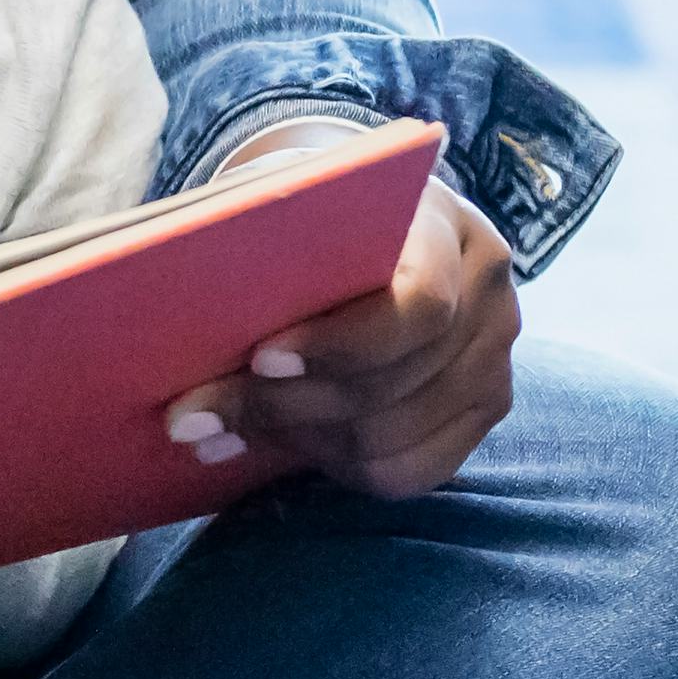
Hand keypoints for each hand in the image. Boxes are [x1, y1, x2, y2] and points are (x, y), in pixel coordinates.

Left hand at [161, 134, 519, 498]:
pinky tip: (283, 445)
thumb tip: (181, 356)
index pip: (417, 305)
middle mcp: (491, 294)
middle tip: (193, 414)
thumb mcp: (291, 206)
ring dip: (296, 441)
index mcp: (449, 225)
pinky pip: (411, 472)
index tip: (258, 356)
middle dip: (283, 407)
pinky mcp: (484, 409)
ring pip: (392, 440)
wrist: (373, 219)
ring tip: (221, 430)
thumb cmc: (316, 215)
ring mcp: (496, 359)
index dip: (338, 345)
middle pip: (393, 384)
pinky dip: (336, 466)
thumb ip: (253, 255)